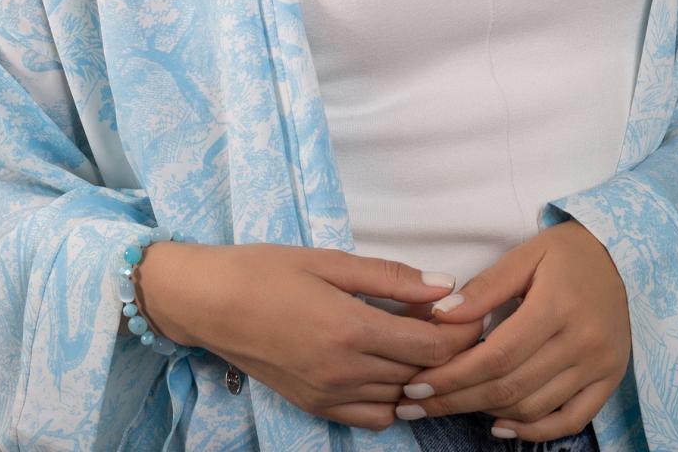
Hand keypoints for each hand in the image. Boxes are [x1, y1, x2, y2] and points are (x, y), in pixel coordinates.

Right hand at [134, 241, 487, 431]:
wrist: (209, 303)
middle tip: (452, 322)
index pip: (432, 347)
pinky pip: (372, 417)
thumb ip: (390, 276)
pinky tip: (388, 368)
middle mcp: (345, 372)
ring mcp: (329, 395)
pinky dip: (392, 398)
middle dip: (448, 351)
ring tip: (419, 341)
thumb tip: (443, 286)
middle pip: (423, 375)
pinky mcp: (315, 407)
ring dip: (421, 374)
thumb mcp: (330, 260)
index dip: (460, 332)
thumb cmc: (268, 270)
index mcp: (352, 329)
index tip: (468, 311)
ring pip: (401, 399)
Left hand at [394, 218, 631, 441]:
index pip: (497, 355)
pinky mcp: (610, 380)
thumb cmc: (567, 252)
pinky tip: (500, 425)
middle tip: (416, 403)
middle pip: (510, 386)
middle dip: (456, 399)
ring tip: (448, 405)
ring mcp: (599, 366)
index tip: (416, 383)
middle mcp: (582, 343)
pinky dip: (534, 431)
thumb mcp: (525, 255)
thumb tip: (441, 315)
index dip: (453, 375)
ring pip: (534, 408)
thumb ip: (485, 287)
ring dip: (486, 413)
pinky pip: (570, 420)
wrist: (624, 257)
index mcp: (557, 306)